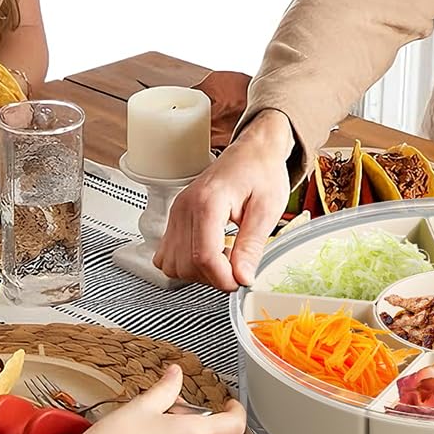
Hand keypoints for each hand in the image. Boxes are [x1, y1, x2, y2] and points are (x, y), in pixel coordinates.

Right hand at [154, 110, 294, 290]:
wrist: (253, 152)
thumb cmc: (261, 173)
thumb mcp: (267, 210)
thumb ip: (252, 246)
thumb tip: (243, 278)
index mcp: (208, 202)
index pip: (204, 257)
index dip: (224, 279)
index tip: (242, 281)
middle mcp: (185, 208)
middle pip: (186, 265)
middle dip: (214, 277)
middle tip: (237, 268)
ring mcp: (176, 213)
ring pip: (173, 264)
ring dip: (199, 273)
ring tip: (224, 258)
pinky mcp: (176, 218)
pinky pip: (167, 255)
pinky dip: (185, 264)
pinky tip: (209, 254)